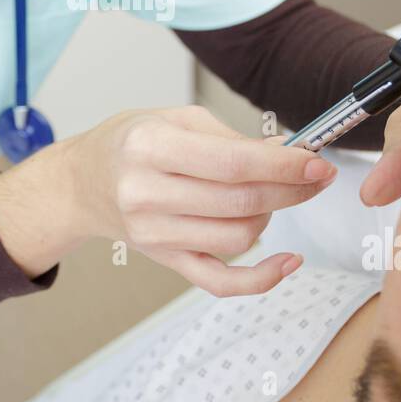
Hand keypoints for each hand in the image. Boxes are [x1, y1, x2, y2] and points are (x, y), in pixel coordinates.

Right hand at [69, 103, 339, 295]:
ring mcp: (154, 234)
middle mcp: (146, 194)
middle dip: (291, 190)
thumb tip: (289, 155)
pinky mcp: (164, 261)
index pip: (233, 164)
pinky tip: (288, 262)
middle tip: (317, 177)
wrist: (82, 183)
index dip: (284, 167)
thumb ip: (233, 138)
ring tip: (275, 196)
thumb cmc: (130, 143)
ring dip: (272, 217)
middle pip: (241, 202)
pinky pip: (219, 282)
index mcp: (149, 148)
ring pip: (238, 238)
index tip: (317, 162)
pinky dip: (260, 279)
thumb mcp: (175, 119)